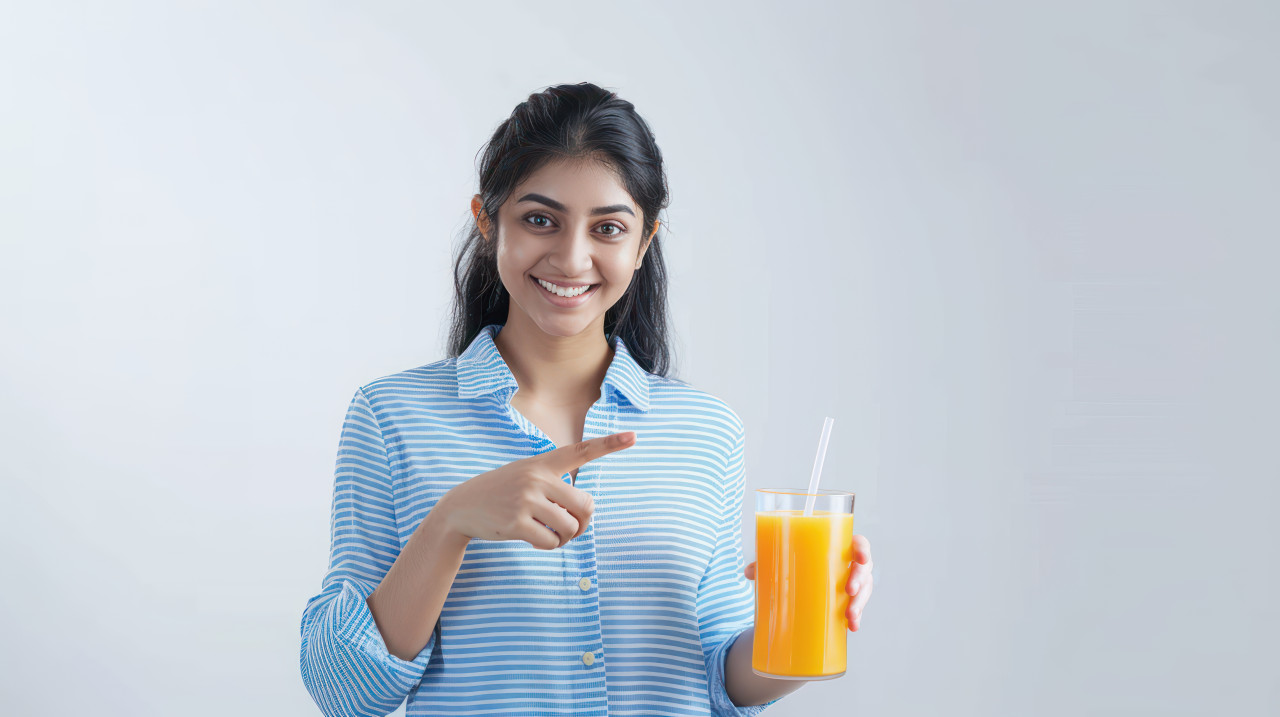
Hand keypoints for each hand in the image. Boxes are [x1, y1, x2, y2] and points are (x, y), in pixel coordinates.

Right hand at [437, 431, 636, 549]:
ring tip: (550, 534)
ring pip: (570, 527)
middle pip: (585, 505)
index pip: (581, 450)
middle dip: (583, 523)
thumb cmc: (502, 493)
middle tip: (570, 528)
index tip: (634, 436)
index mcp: (543, 463)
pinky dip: (549, 546)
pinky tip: (536, 540)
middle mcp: (537, 477)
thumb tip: (582, 515)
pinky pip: (551, 542)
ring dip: (565, 538)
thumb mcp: (526, 476)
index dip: (609, 443)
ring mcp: (526, 500)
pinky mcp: (516, 523)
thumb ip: (554, 486)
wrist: (461, 507)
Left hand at [745, 534, 873, 631]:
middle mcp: (848, 564)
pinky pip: (858, 608)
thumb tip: (749, 572)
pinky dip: (857, 618)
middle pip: (864, 568)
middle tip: (849, 590)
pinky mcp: (847, 602)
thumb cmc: (794, 564)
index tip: (860, 558)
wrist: (796, 585)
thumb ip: (766, 564)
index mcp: (837, 547)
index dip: (863, 549)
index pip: (858, 543)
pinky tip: (852, 627)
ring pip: (864, 590)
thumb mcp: (781, 562)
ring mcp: (851, 584)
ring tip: (850, 616)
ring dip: (860, 603)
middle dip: (860, 580)